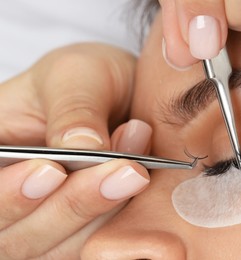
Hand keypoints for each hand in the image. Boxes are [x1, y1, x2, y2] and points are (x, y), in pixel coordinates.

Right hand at [0, 43, 151, 258]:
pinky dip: (117, 219)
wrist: (120, 92)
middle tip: (123, 170)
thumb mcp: (77, 74)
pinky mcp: (79, 226)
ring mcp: (43, 216)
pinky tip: (137, 183)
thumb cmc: (87, 77)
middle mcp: (11, 192)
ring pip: (57, 246)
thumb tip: (81, 148)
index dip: (9, 195)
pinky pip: (92, 241)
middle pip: (17, 233)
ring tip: (136, 168)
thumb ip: (74, 108)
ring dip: (100, 211)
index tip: (53, 170)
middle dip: (71, 203)